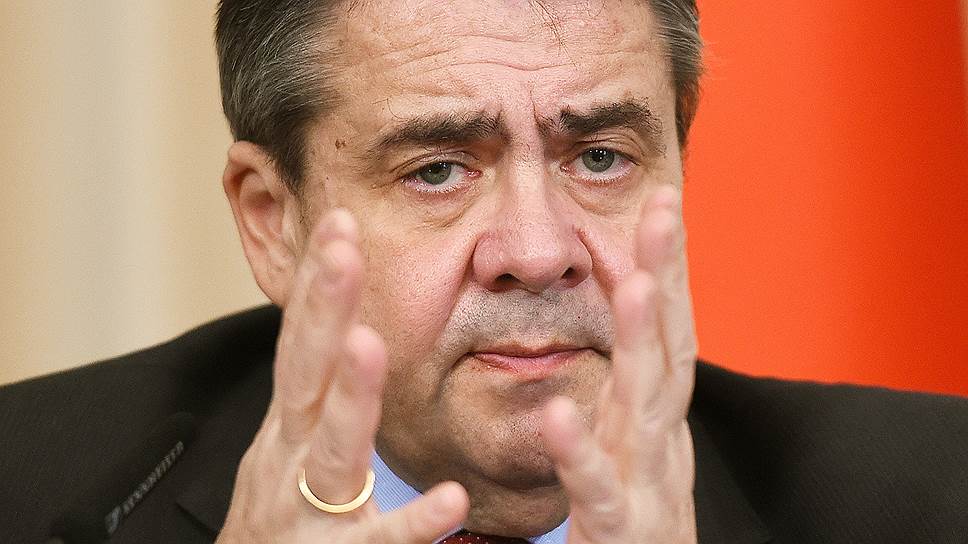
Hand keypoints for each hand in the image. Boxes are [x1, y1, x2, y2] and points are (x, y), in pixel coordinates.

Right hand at [217, 210, 469, 542]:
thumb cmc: (282, 515)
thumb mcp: (293, 444)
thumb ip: (321, 390)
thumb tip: (346, 324)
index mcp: (290, 424)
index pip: (301, 342)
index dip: (317, 284)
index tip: (340, 223)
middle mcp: (290, 456)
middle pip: (305, 374)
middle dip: (323, 309)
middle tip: (343, 248)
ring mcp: (306, 509)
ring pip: (333, 450)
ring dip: (350, 397)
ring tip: (370, 344)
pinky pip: (378, 543)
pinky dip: (411, 521)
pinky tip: (450, 499)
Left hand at [541, 185, 698, 542]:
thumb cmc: (633, 520)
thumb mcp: (632, 444)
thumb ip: (626, 390)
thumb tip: (624, 325)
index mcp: (656, 417)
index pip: (668, 331)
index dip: (669, 266)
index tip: (664, 200)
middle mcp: (660, 440)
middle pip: (667, 349)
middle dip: (667, 277)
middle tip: (664, 209)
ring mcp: (644, 483)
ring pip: (645, 407)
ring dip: (642, 345)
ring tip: (634, 286)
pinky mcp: (616, 528)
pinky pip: (597, 489)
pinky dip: (582, 453)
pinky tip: (560, 414)